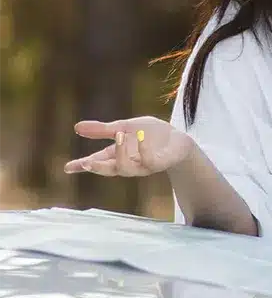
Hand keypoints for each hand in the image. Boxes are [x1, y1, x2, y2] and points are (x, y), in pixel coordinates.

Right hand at [64, 117, 194, 176]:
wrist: (177, 139)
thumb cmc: (150, 135)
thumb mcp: (124, 127)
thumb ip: (103, 130)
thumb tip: (76, 127)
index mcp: (116, 155)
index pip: (96, 161)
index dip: (81, 165)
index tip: (67, 168)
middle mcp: (127, 163)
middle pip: (108, 170)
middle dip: (97, 167)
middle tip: (87, 162)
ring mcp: (142, 166)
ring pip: (126, 168)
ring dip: (120, 153)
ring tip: (118, 135)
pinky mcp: (158, 164)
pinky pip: (148, 161)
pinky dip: (143, 149)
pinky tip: (139, 137)